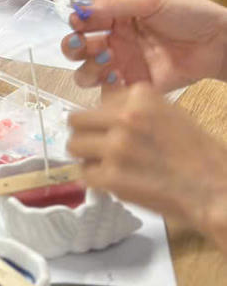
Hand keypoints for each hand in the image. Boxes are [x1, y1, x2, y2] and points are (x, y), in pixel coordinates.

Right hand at [60, 0, 226, 91]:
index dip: (76, 22)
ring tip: (107, 59)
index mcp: (116, 18)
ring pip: (87, 73)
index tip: (78, 22)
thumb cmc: (190, 15)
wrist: (219, 42)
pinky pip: (111, 93)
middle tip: (81, 44)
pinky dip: (106, 87)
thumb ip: (116, 4)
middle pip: (77, 50)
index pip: (83, 21)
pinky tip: (118, 76)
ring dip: (88, 67)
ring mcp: (124, 66)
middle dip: (71, 47)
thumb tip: (82, 8)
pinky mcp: (136, 87)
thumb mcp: (152, 0)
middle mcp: (115, 42)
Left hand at [67, 84, 226, 249]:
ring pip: (73, 146)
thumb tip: (101, 111)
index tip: (111, 131)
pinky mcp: (111, 177)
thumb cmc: (198, 154)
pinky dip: (95, 181)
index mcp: (140, 96)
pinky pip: (84, 175)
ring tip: (104, 165)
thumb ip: (134, 108)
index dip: (103, 119)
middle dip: (85, 134)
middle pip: (75, 120)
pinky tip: (112, 182)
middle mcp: (124, 117)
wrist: (215, 188)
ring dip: (86, 157)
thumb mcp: (169, 114)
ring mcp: (115, 147)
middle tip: (96, 147)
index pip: (97, 102)